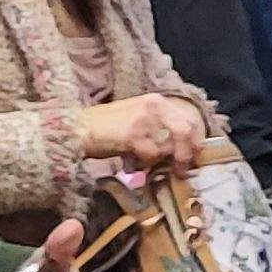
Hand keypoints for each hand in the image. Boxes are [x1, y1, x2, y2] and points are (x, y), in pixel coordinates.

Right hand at [77, 94, 208, 172]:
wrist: (75, 128)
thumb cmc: (103, 127)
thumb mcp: (135, 118)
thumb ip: (157, 127)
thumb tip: (178, 149)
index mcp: (156, 101)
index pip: (190, 120)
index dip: (197, 141)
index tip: (193, 157)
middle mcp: (153, 106)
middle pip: (187, 131)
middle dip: (188, 154)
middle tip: (182, 170)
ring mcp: (144, 119)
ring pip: (170, 146)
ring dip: (163, 161)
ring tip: (150, 167)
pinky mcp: (133, 135)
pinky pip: (151, 155)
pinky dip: (145, 164)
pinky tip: (133, 164)